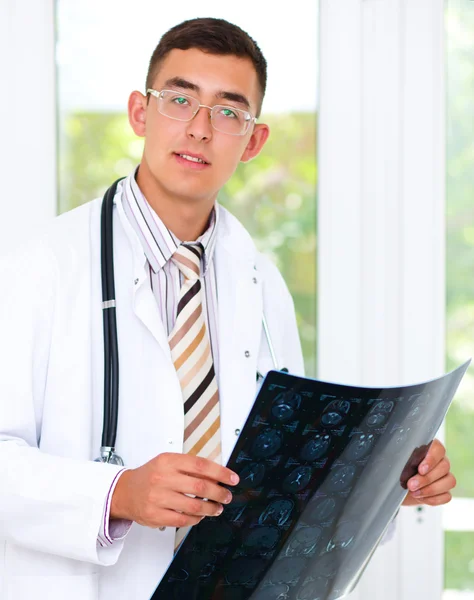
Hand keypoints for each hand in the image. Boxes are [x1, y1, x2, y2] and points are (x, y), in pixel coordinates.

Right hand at [110, 453, 238, 528]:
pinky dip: (196, 518)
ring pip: (193, 505)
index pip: (200, 465)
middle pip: (200, 486)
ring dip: (210, 508)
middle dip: (219, 493)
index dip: (220, 472)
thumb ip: (189, 466)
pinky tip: (200, 515)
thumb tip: (218, 475)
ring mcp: (158, 498)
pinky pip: (183, 520)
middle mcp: (162, 478)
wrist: (125, 492)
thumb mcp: (167, 462)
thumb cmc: (151, 475)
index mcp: (168, 461)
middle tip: (227, 496)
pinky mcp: (155, 515)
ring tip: (217, 508)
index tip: (232, 479)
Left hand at [402, 439, 455, 506]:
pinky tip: (420, 498)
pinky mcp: (445, 491)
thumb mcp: (396, 461)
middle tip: (411, 485)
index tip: (420, 469)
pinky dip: (433, 499)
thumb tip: (400, 458)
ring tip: (414, 492)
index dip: (432, 459)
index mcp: (429, 449)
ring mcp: (445, 476)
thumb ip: (401, 457)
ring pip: (449, 481)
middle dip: (426, 479)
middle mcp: (440, 461)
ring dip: (430, 489)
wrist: (397, 488)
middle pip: (444, 466)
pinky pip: (447, 496)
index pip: (438, 448)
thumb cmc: (397, 471)